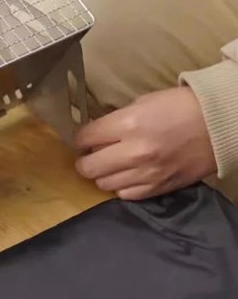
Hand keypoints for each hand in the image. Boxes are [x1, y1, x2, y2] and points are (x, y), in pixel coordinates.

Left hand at [74, 87, 216, 199]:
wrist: (218, 124)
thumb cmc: (178, 107)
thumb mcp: (141, 103)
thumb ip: (116, 120)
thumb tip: (97, 134)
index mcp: (127, 124)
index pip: (86, 138)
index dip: (80, 139)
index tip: (83, 139)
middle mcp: (134, 152)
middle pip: (89, 167)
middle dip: (84, 161)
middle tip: (89, 156)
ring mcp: (147, 173)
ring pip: (104, 184)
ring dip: (102, 174)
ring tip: (108, 165)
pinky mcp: (160, 188)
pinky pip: (127, 195)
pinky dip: (121, 186)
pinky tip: (126, 176)